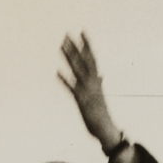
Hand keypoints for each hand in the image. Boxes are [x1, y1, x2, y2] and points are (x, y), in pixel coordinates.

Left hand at [58, 33, 122, 150]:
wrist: (106, 130)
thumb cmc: (102, 113)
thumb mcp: (101, 95)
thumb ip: (99, 83)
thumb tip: (101, 75)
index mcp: (97, 81)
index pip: (92, 58)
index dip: (87, 45)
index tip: (82, 32)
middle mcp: (93, 83)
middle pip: (84, 61)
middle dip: (76, 47)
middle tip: (67, 34)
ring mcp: (88, 91)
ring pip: (78, 70)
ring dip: (70, 58)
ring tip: (61, 46)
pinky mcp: (82, 101)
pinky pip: (72, 89)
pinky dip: (65, 80)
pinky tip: (57, 72)